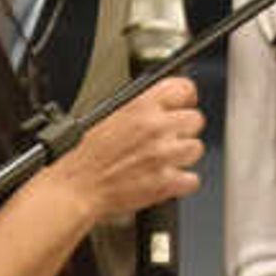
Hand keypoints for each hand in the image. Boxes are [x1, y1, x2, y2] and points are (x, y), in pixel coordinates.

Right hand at [56, 74, 203, 228]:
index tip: (184, 103)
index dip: (186, 97)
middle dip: (184, 129)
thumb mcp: (110, 116)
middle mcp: (156, 128)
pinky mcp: (168, 182)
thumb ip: (141, 109)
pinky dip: (182, 182)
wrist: (78, 187)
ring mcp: (164, 155)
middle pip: (196, 120)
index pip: (183, 89)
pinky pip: (193, 179)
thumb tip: (161, 105)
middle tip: (169, 137)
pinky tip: (166, 178)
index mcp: (141, 107)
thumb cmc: (86, 156)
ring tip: (164, 160)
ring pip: (197, 148)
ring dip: (184, 155)